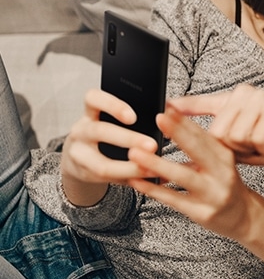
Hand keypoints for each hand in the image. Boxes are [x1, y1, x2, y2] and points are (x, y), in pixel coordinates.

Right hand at [60, 88, 158, 205]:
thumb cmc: (108, 132)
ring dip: (130, 168)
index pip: (93, 98)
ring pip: (102, 165)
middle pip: (100, 132)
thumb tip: (170, 110)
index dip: (112, 106)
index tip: (133, 117)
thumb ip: (135, 115)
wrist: (80, 158)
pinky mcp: (83, 175)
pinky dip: (130, 179)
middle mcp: (81, 131)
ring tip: (153, 169)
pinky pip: (108, 180)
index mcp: (91, 111)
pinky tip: (148, 180)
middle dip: (129, 140)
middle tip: (153, 145)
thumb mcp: (112, 119)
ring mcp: (78, 155)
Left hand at [128, 108, 255, 240]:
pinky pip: (174, 199)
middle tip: (159, 118)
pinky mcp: (202, 213)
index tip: (168, 107)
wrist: (242, 216)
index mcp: (225, 155)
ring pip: (183, 176)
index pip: (204, 134)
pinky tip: (137, 181)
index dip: (186, 120)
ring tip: (135, 153)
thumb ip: (198, 145)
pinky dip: (154, 189)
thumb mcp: (219, 161)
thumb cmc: (223, 183)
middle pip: (198, 149)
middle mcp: (222, 172)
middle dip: (178, 132)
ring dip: (158, 164)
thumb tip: (170, 121)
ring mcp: (213, 193)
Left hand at [166, 85, 263, 164]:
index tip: (163, 107)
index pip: (203, 103)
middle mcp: (245, 94)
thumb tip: (188, 152)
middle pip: (217, 130)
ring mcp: (260, 98)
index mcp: (235, 101)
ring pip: (236, 136)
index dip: (183, 107)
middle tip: (236, 139)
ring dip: (252, 147)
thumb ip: (219, 142)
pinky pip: (256, 137)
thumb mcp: (243, 143)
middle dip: (226, 143)